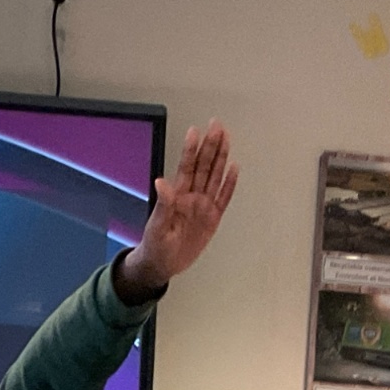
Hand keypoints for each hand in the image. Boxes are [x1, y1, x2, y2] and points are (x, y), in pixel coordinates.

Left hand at [116, 120, 238, 298]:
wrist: (163, 265)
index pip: (186, 168)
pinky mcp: (212, 218)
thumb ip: (162, 204)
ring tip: (226, 137)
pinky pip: (223, 198)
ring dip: (221, 157)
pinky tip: (233, 168)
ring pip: (214, 176)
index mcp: (177, 197)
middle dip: (210, 145)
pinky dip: (229, 184)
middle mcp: (191, 197)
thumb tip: (161, 182)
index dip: (190, 150)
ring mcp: (203, 206)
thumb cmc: (155, 246)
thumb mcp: (156, 227)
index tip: (195, 131)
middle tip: (216, 125)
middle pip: (204, 166)